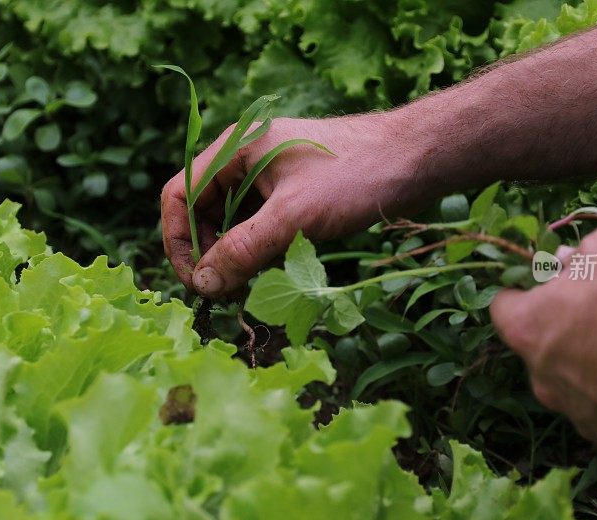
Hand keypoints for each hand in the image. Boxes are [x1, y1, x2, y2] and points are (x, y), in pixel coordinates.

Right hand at [161, 114, 423, 296]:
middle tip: (226, 293)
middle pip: (205, 211)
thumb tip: (203, 285)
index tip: (194, 281)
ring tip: (253, 288)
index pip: (180, 194)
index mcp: (236, 149)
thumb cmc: (357, 175)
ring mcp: (273, 177)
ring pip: (236, 222)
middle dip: (211, 252)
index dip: (178, 240)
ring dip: (238, 256)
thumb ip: (243, 249)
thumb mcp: (294, 216)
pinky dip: (263, 250)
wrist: (418, 158)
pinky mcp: (296, 193)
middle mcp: (248, 159)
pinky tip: (276, 273)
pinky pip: (264, 224)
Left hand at [490, 227, 596, 463]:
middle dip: (565, 338)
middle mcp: (546, 382)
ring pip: (581, 394)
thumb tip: (565, 262)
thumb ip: (577, 257)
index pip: (505, 310)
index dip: (524, 296)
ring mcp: (584, 419)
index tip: (544, 288)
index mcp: (529, 330)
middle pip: (543, 357)